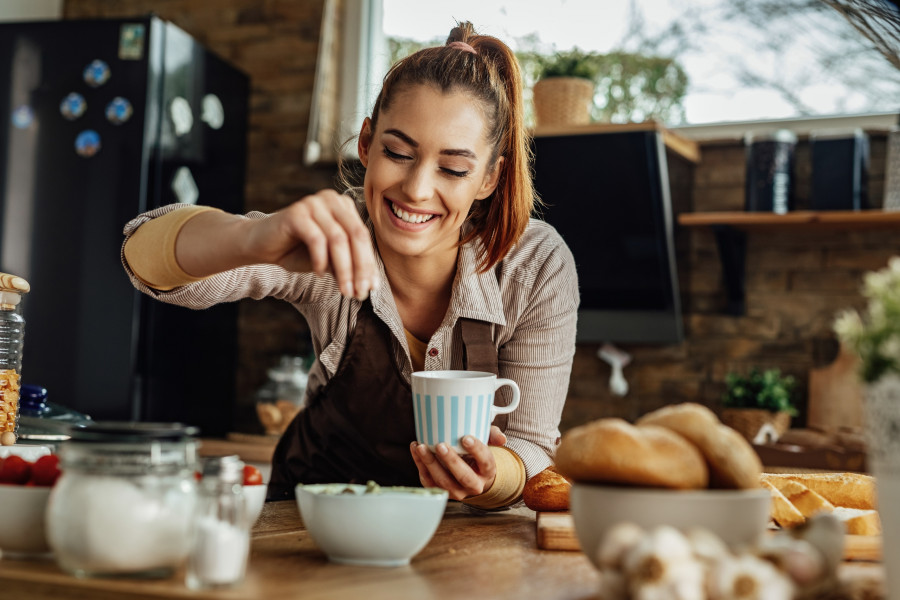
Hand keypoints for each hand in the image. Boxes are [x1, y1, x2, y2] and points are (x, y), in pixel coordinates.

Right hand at [246, 189, 379, 298]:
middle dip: (360, 268)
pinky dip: (321, 260)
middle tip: (360, 293)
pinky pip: (316, 239)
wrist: (261, 245)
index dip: (369, 264)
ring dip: (344, 269)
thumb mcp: (329, 260)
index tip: (371, 288)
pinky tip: (319, 274)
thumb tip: (370, 285)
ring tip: (344, 290)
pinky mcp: (296, 212)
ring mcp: (313, 203)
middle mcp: (331, 199)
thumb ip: (348, 265)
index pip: (363, 237)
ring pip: (338, 239)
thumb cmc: (298, 251)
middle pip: (355, 236)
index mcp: (343, 207)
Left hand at [410, 426, 506, 500]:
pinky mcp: (441, 491)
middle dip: (451, 461)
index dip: (476, 450)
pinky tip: (416, 449)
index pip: (485, 461)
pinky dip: (420, 465)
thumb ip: (492, 435)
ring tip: (421, 447)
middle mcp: (474, 485)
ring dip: (430, 464)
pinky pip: (429, 481)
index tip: (466, 438)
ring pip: (444, 482)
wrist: (471, 475)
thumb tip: (501, 438)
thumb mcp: (487, 443)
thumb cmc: (477, 455)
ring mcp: (457, 491)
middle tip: (440, 444)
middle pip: (463, 476)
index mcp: (487, 471)